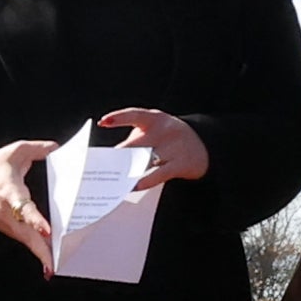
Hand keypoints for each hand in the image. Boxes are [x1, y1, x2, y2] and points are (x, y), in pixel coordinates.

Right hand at [0, 139, 60, 263]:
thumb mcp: (15, 151)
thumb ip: (37, 149)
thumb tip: (57, 148)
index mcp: (8, 191)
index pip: (22, 207)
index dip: (34, 219)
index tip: (47, 230)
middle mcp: (7, 212)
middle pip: (25, 233)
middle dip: (40, 248)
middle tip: (55, 263)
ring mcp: (7, 223)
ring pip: (26, 240)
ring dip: (40, 253)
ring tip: (57, 266)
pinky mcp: (9, 228)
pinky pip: (26, 240)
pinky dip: (37, 251)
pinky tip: (50, 262)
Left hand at [94, 105, 209, 187]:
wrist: (202, 145)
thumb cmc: (168, 138)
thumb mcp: (155, 129)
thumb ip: (135, 139)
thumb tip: (110, 159)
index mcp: (155, 118)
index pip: (135, 114)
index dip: (119, 118)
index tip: (103, 122)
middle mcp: (164, 131)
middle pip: (135, 144)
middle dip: (116, 157)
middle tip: (99, 166)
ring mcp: (174, 147)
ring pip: (144, 161)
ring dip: (127, 171)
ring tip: (111, 179)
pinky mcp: (179, 164)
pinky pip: (158, 175)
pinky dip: (143, 181)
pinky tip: (132, 186)